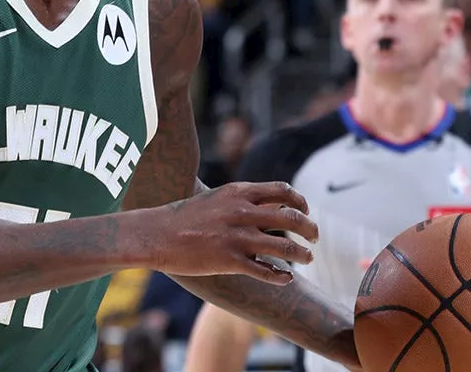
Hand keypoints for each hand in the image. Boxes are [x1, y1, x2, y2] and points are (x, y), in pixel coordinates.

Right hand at [153, 181, 317, 282]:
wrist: (157, 233)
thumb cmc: (184, 216)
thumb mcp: (216, 198)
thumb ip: (241, 199)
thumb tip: (266, 202)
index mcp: (239, 192)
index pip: (283, 191)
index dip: (300, 202)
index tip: (305, 211)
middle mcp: (242, 212)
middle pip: (292, 217)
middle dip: (310, 228)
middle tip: (314, 238)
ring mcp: (237, 237)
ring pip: (285, 246)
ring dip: (302, 254)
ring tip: (307, 258)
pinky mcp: (230, 261)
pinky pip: (266, 271)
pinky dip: (282, 276)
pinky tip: (287, 279)